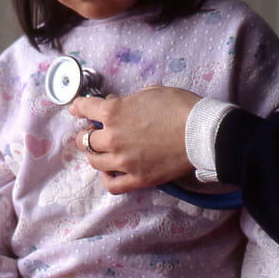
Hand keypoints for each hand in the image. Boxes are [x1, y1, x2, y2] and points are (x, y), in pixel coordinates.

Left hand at [68, 86, 199, 193]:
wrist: (201, 133)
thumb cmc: (179, 107)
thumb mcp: (151, 92)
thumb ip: (129, 100)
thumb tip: (116, 104)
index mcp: (114, 111)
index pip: (84, 108)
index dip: (78, 107)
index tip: (77, 109)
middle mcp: (112, 137)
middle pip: (85, 139)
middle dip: (86, 133)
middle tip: (92, 131)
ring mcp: (123, 161)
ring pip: (94, 161)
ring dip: (94, 154)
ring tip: (100, 151)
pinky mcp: (137, 179)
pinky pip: (111, 184)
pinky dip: (107, 177)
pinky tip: (111, 171)